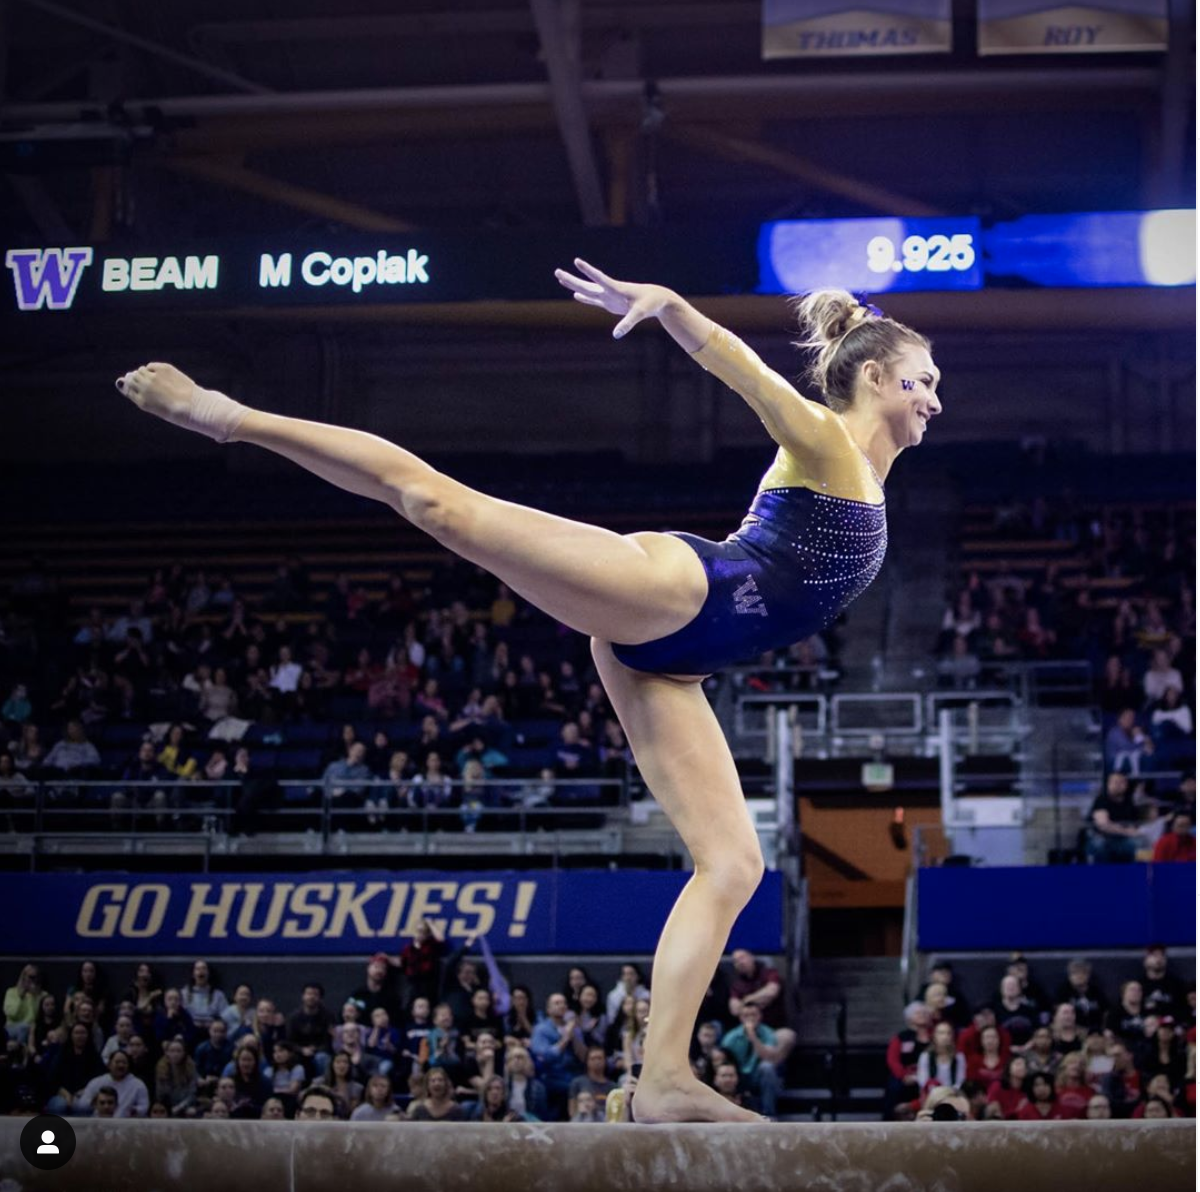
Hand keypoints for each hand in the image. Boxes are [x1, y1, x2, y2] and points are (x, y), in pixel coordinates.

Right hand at [554, 259, 673, 338]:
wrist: (657, 299)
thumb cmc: (650, 303)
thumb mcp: (640, 314)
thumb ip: (628, 324)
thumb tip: (616, 336)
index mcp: (616, 288)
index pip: (599, 278)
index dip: (588, 270)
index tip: (576, 261)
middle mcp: (609, 290)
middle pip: (587, 284)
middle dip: (571, 279)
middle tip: (556, 272)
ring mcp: (609, 296)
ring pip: (588, 290)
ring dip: (574, 285)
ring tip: (561, 278)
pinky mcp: (611, 303)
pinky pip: (594, 300)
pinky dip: (585, 298)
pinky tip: (576, 295)